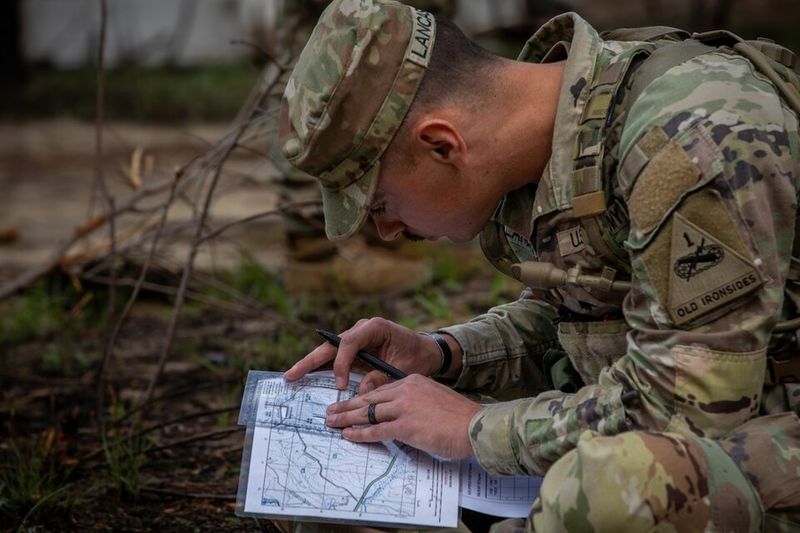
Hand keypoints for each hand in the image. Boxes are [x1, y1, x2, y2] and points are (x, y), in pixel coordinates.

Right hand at [285, 317, 446, 392]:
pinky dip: (322, 368)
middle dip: (310, 361)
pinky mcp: (354, 348)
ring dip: (311, 364)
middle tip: (291, 374)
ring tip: (292, 376)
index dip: (341, 363)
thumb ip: (382, 379)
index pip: (349, 342)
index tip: (340, 385)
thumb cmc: (417, 356)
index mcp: (375, 327)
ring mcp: (356, 337)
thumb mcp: (404, 369)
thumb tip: (361, 394)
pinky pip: (335, 358)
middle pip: (331, 345)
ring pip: (329, 351)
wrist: (425, 351)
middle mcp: (361, 329)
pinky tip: (307, 378)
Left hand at [325, 374, 480, 458]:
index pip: (381, 390)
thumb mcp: (435, 400)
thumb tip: (402, 417)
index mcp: (413, 381)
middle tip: (330, 411)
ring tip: (331, 422)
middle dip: (347, 406)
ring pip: (367, 412)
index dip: (362, 398)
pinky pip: (376, 430)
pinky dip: (359, 434)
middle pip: (369, 398)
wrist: (476, 426)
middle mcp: (406, 391)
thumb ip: (417, 403)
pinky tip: (347, 436)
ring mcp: (404, 408)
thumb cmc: (460, 418)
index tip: (349, 403)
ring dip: (346, 418)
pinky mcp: (406, 426)